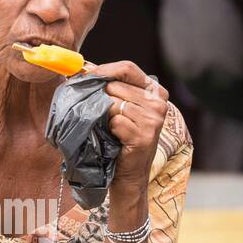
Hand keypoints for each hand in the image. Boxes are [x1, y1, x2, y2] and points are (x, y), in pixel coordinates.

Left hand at [91, 60, 169, 189]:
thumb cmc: (119, 140)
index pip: (128, 67)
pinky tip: (114, 138)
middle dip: (100, 95)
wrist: (128, 175)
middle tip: (96, 110)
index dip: (104, 69)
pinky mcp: (144, 135)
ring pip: (114, 103)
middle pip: (117, 84)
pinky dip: (108, 129)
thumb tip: (83, 68)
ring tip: (109, 128)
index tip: (85, 75)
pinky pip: (115, 120)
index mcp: (156, 92)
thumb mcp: (120, 109)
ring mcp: (154, 120)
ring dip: (104, 115)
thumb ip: (110, 87)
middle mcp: (159, 104)